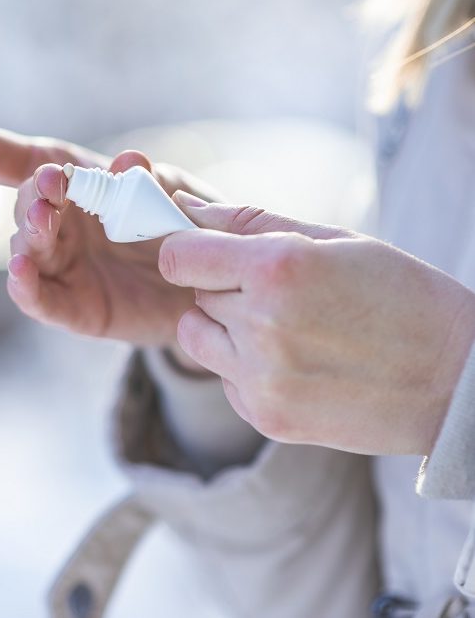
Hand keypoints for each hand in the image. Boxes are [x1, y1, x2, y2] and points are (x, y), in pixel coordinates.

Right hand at [0, 106, 219, 346]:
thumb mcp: (178, 196)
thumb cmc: (187, 229)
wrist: (210, 286)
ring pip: (28, 249)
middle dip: (36, 192)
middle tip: (54, 184)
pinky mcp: (75, 308)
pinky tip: (20, 273)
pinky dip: (27, 288)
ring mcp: (64, 267)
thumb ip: (152, 181)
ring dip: (30, 234)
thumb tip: (129, 161)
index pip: (21, 162)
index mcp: (78, 186)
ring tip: (43, 220)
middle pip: (27, 203)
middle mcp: (60, 224)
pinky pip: (42, 300)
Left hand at [159, 193, 474, 454]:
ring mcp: (262, 379)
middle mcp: (262, 326)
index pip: (177, 257)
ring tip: (282, 327)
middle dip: (225, 287)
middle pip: (196, 294)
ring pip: (198, 337)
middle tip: (279, 292)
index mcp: (278, 268)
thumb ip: (250, 221)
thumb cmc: (399, 295)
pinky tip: (295, 363)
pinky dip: (244, 367)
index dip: (187, 251)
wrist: (453, 379)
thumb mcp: (333, 239)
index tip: (205, 254)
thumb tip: (187, 209)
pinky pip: (223, 378)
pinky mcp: (266, 417)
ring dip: (225, 327)